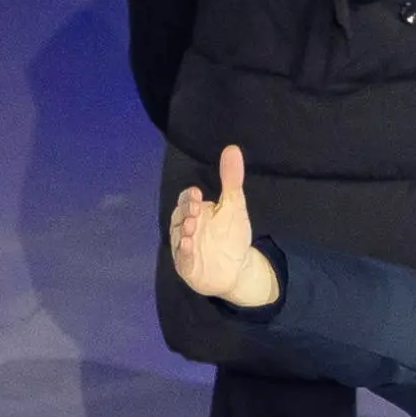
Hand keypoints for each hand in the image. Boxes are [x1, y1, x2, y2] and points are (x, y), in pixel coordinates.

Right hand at [169, 145, 279, 306]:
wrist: (236, 268)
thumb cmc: (231, 234)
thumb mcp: (234, 205)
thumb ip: (231, 179)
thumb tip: (232, 148)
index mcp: (195, 213)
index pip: (186, 201)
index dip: (189, 197)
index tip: (198, 193)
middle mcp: (186, 228)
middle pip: (179, 217)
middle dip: (185, 213)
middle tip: (195, 210)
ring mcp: (184, 247)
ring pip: (179, 237)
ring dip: (183, 232)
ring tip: (192, 227)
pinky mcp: (187, 266)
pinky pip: (182, 258)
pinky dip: (183, 252)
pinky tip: (188, 246)